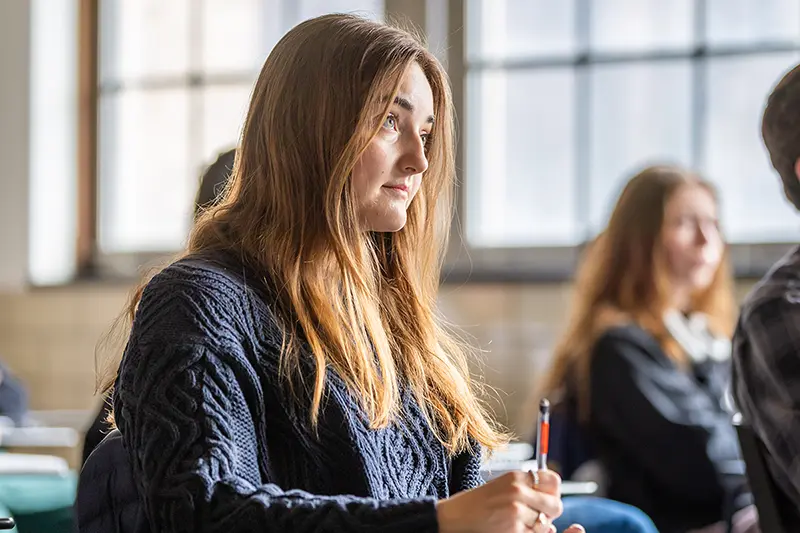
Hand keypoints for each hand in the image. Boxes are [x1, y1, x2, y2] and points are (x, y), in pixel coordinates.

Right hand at [436, 470, 584, 532]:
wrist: (455, 517)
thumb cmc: (477, 504)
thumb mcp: (502, 486)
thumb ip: (527, 489)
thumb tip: (553, 500)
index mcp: (516, 476)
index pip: (553, 481)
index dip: (553, 493)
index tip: (546, 499)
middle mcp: (518, 490)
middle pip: (556, 505)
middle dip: (550, 514)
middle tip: (536, 516)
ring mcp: (516, 510)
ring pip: (546, 523)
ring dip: (537, 527)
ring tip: (517, 522)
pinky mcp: (514, 528)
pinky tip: (512, 529)